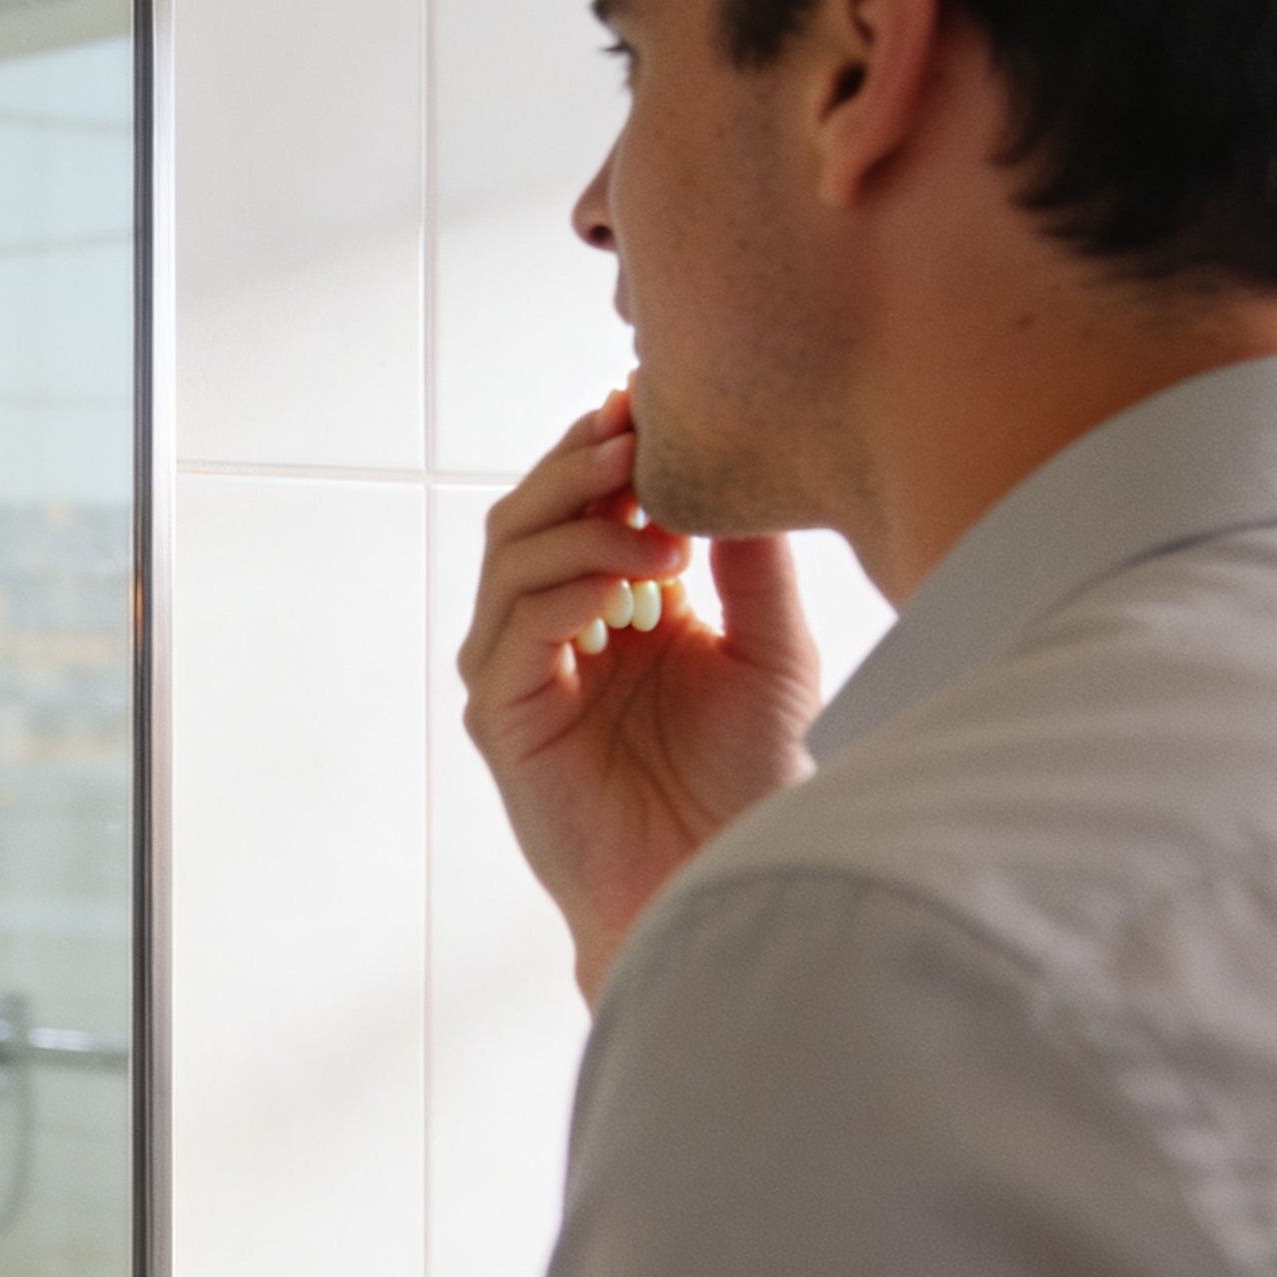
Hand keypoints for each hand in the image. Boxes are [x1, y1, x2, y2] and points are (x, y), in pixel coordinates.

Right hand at [459, 387, 822, 995]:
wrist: (729, 878)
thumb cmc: (750, 779)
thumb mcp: (771, 646)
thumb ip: (749, 561)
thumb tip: (735, 466)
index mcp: (610, 602)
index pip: (581, 498)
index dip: (606, 445)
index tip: (651, 398)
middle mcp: (553, 629)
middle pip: (529, 513)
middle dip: (580, 463)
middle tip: (638, 431)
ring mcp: (520, 670)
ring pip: (512, 558)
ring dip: (578, 520)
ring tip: (651, 508)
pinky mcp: (505, 718)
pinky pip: (515, 630)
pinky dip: (566, 590)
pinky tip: (630, 583)